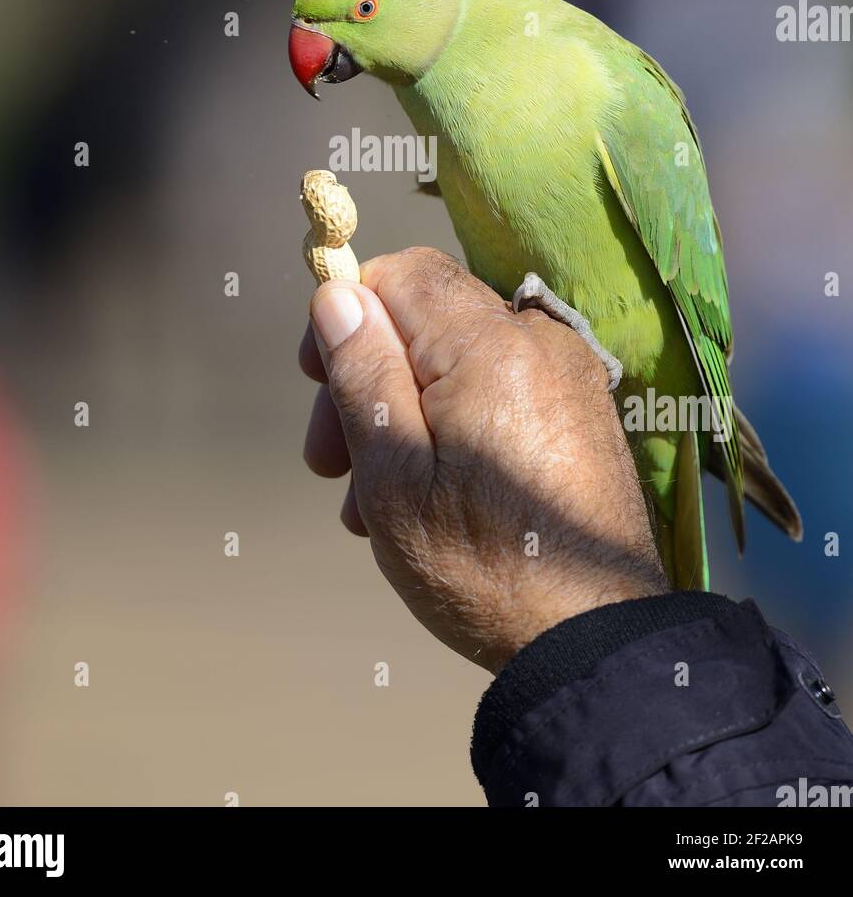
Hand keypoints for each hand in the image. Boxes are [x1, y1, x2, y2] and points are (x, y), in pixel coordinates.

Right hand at [299, 248, 666, 674]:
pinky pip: (498, 389)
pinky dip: (453, 425)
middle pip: (425, 318)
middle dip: (367, 377)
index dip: (347, 314)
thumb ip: (362, 371)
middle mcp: (537, 340)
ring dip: (405, 413)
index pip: (401, 273)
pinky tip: (428, 497)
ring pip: (457, 360)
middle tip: (331, 464)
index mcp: (488, 344)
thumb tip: (336, 293)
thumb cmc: (484, 563)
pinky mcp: (580, 411)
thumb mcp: (393, 472)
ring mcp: (567, 375)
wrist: (595, 638)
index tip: (316, 383)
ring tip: (372, 505)